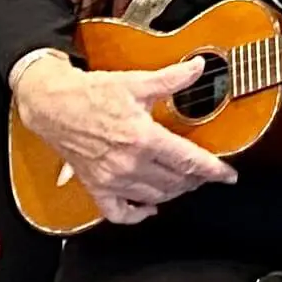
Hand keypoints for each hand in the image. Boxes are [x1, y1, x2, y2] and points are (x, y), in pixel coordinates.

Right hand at [10, 51, 235, 224]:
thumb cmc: (92, 94)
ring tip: (185, 182)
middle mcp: (128, 163)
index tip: (229, 176)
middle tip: (206, 173)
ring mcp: (110, 179)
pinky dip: (136, 215)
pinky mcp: (94, 186)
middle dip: (196, 179)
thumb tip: (199, 66)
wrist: (52, 105)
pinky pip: (117, 213)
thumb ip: (172, 78)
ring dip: (174, 192)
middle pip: (176, 182)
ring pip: (154, 197)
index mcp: (143, 138)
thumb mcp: (136, 82)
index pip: (189, 161)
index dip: (214, 170)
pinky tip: (149, 207)